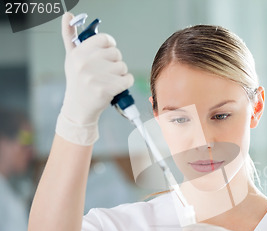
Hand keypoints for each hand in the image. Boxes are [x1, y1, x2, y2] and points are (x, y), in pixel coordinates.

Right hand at [56, 12, 133, 144]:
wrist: (79, 109)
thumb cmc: (77, 81)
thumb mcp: (71, 58)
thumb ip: (70, 36)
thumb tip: (68, 15)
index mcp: (78, 53)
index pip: (104, 39)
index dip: (110, 45)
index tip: (107, 52)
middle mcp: (85, 64)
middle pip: (116, 53)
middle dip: (114, 62)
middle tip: (105, 72)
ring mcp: (95, 77)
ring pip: (122, 66)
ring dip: (119, 74)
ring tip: (107, 80)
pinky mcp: (106, 89)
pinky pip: (128, 79)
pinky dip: (125, 83)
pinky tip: (115, 87)